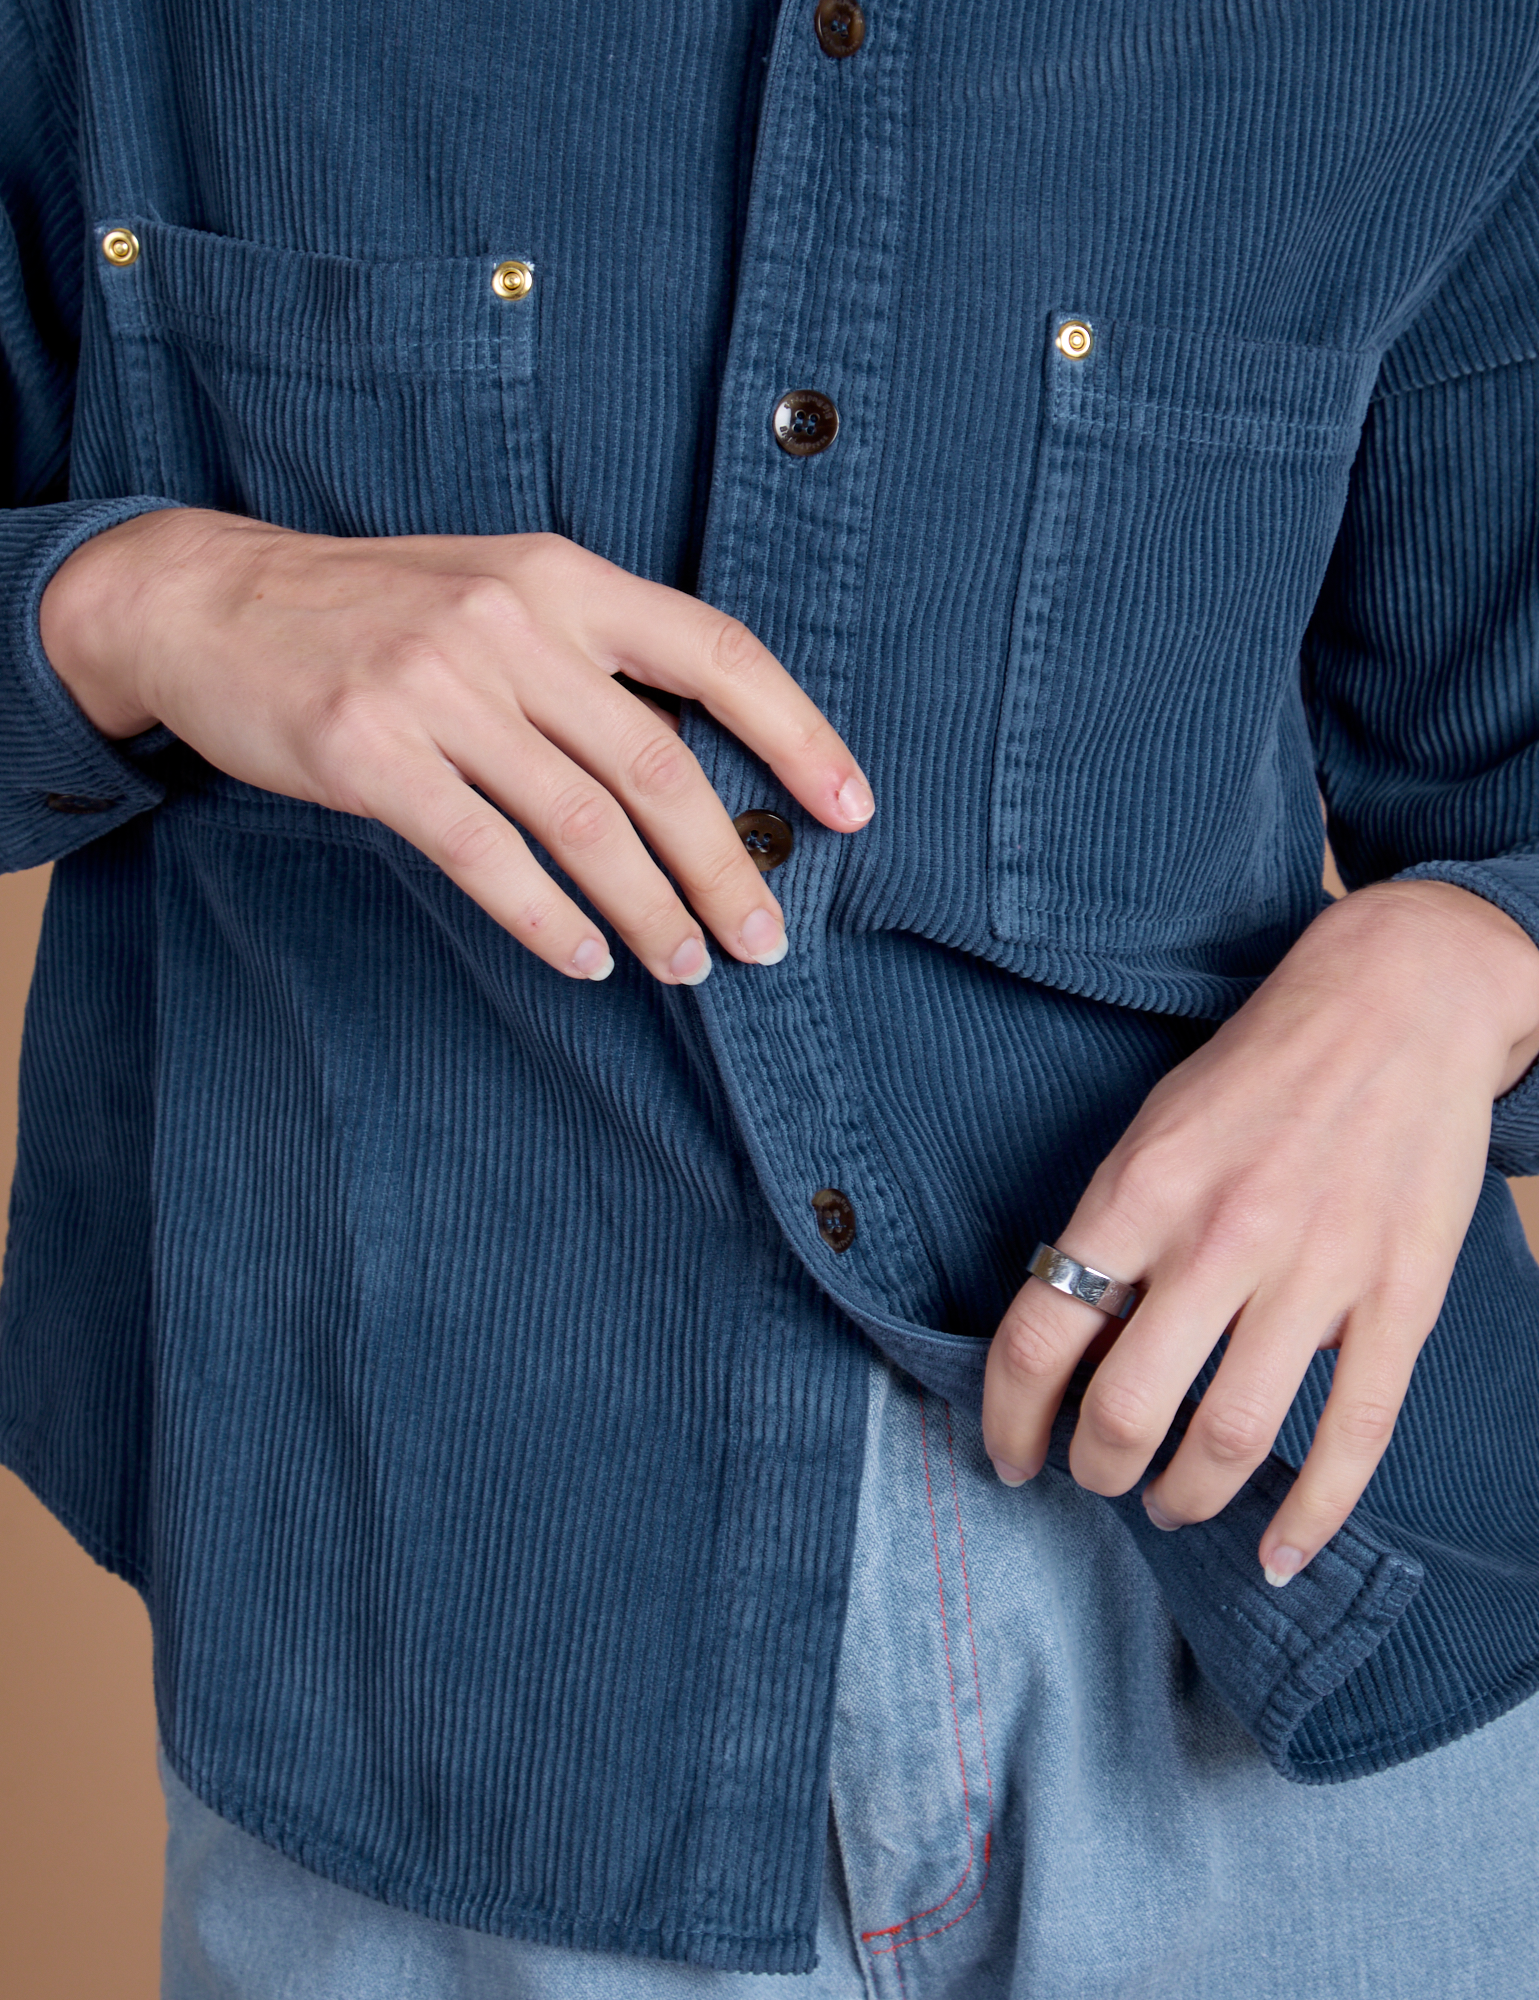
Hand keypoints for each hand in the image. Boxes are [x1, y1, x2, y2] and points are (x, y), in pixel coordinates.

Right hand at [39, 509, 874, 983]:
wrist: (207, 600)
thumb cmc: (373, 613)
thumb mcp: (496, 594)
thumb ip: (591, 663)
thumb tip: (694, 774)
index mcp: (560, 577)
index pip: (716, 652)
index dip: (798, 734)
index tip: (851, 809)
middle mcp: (511, 624)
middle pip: (658, 764)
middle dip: (726, 865)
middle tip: (767, 940)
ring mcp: (436, 686)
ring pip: (582, 821)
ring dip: (649, 909)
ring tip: (688, 965)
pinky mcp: (369, 751)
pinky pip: (486, 855)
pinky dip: (546, 918)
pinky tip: (586, 959)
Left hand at [982, 880, 1538, 1581]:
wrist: (1399, 1003)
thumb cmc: (1258, 1069)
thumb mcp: (1153, 1130)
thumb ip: (1113, 1233)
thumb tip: (1077, 1342)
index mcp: (1141, 1192)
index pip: (1039, 1336)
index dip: (1007, 1417)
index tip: (1008, 1452)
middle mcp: (1221, 1239)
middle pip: (1126, 1406)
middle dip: (1096, 1469)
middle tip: (1095, 1479)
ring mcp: (1316, 1273)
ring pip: (1231, 1436)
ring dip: (1186, 1496)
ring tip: (1170, 1504)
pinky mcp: (1398, 1298)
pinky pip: (1353, 1434)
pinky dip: (1313, 1513)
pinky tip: (1280, 1554)